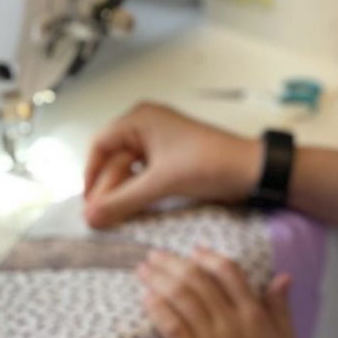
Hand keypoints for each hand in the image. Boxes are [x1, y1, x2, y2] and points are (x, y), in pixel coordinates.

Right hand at [83, 103, 260, 227]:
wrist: (250, 171)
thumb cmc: (208, 165)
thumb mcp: (162, 183)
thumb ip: (122, 200)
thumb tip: (89, 217)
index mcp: (141, 119)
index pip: (100, 144)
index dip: (89, 174)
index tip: (87, 202)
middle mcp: (146, 126)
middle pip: (113, 159)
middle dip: (106, 188)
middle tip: (98, 219)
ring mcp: (159, 142)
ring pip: (128, 169)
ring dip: (121, 192)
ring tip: (112, 218)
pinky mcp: (170, 159)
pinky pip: (143, 174)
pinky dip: (136, 191)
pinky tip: (131, 209)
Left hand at [138, 247, 318, 337]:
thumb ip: (280, 308)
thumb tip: (282, 277)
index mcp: (255, 316)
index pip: (229, 273)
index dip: (208, 258)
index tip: (193, 250)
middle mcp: (232, 323)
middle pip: (198, 282)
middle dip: (173, 264)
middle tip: (154, 254)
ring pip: (182, 300)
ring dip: (160, 280)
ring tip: (144, 269)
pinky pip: (171, 330)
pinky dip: (158, 310)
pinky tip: (146, 298)